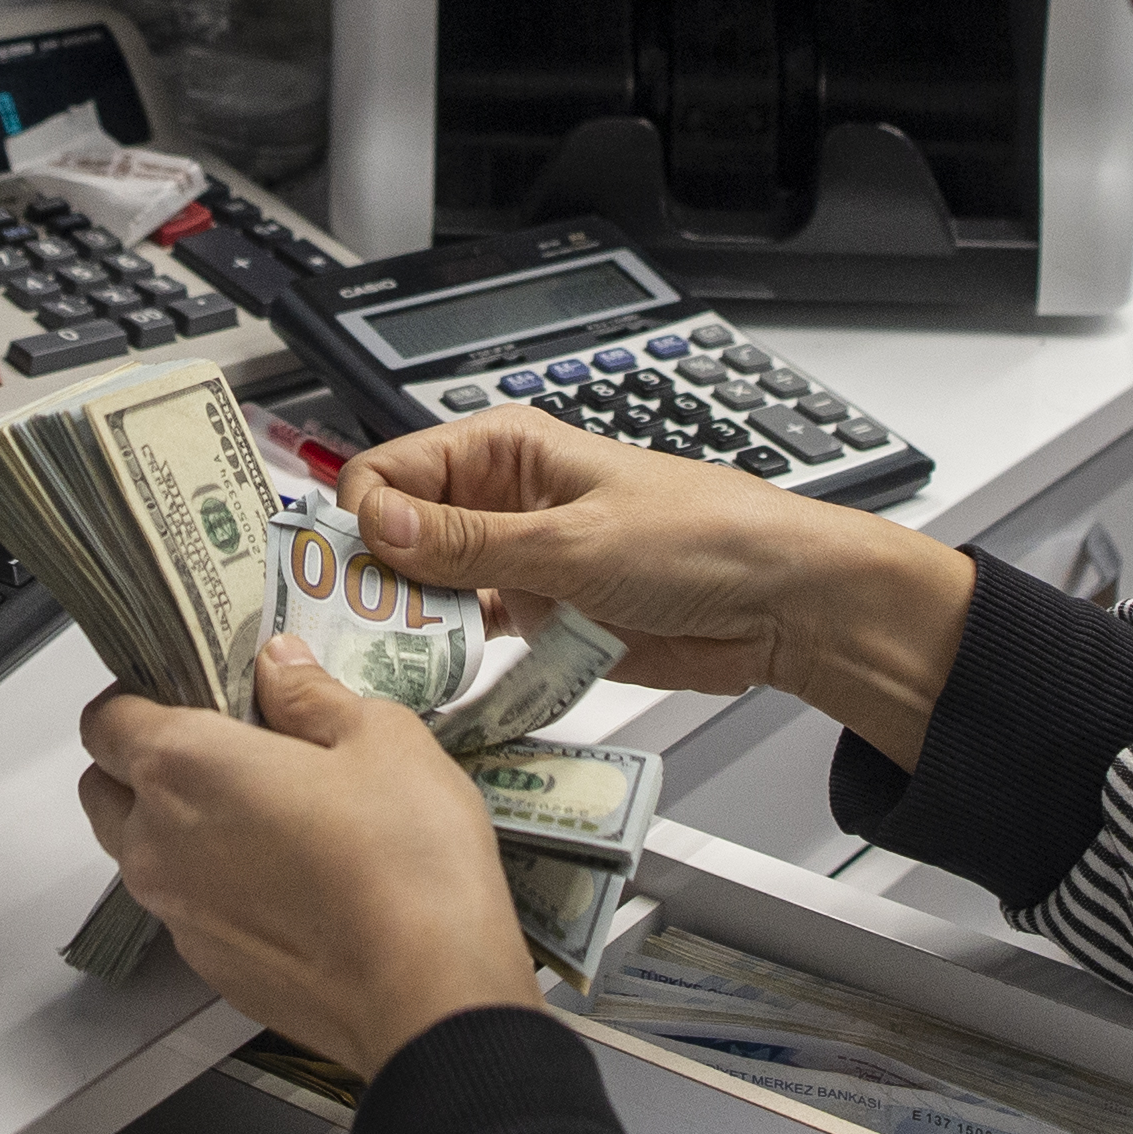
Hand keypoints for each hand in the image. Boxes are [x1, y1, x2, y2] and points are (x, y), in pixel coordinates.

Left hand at [78, 639, 540, 1076]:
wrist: (430, 996)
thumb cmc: (405, 858)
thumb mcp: (380, 739)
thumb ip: (311, 696)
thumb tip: (278, 668)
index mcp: (182, 766)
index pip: (105, 717)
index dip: (141, 694)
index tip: (196, 689)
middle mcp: (157, 841)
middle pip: (104, 788)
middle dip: (143, 762)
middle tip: (226, 747)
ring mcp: (177, 913)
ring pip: (140, 853)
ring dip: (175, 827)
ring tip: (263, 814)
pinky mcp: (208, 967)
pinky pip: (186, 908)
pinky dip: (212, 886)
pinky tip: (288, 880)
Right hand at [341, 410, 975, 766]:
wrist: (782, 604)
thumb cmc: (704, 538)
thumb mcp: (574, 542)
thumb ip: (471, 544)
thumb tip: (377, 526)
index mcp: (503, 450)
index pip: (388, 471)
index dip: (361, 520)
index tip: (349, 575)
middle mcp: (499, 500)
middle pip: (396, 535)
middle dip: (374, 580)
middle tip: (354, 634)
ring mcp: (516, 561)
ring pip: (425, 591)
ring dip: (406, 626)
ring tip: (389, 666)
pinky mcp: (538, 618)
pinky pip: (470, 637)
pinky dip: (449, 658)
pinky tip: (433, 683)